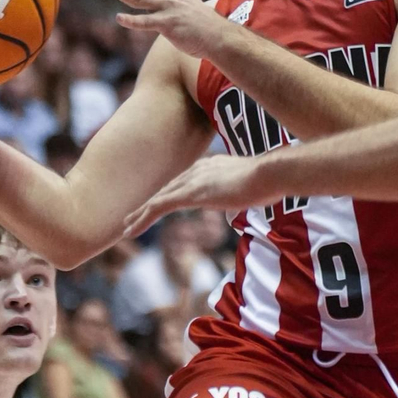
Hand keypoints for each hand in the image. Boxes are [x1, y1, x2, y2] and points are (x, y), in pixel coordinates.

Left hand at [123, 155, 275, 237]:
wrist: (271, 174)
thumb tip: (234, 210)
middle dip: (149, 204)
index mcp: (211, 167)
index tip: (159, 205)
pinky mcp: (191, 193)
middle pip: (167, 188)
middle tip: (132, 217)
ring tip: (126, 227)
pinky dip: (142, 218)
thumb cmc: (270, 183)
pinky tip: (130, 230)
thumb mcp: (250, 191)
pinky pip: (159, 207)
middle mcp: (198, 170)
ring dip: (140, 214)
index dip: (169, 194)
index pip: (183, 182)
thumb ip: (237, 197)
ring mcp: (193, 181)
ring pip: (158, 198)